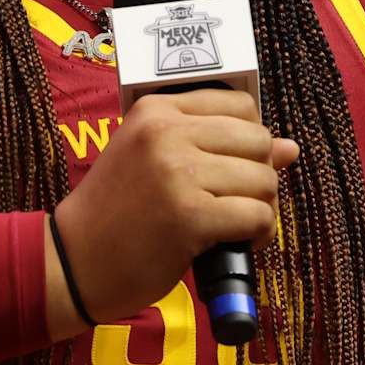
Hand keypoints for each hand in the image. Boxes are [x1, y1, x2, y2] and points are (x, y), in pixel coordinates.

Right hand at [49, 90, 298, 333]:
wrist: (74, 259)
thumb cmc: (115, 211)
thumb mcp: (152, 160)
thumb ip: (215, 147)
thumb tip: (290, 147)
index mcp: (154, 110)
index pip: (240, 105)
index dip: (247, 138)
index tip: (227, 165)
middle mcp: (165, 133)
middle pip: (258, 140)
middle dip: (258, 174)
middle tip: (230, 199)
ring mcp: (177, 173)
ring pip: (264, 180)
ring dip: (259, 208)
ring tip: (229, 224)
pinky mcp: (190, 215)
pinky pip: (258, 216)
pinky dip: (257, 235)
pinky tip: (231, 242)